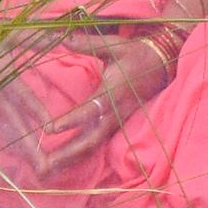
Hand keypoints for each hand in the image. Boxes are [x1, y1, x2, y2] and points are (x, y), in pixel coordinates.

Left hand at [35, 34, 176, 166]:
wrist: (162, 64)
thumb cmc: (135, 53)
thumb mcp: (114, 45)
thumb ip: (86, 43)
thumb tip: (62, 36)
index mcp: (114, 92)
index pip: (90, 110)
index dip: (71, 120)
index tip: (50, 128)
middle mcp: (115, 112)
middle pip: (90, 139)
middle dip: (67, 152)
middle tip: (45, 164)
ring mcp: (116, 122)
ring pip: (93, 146)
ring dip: (71, 159)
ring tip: (48, 170)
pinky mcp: (115, 127)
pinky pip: (96, 145)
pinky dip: (79, 156)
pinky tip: (63, 165)